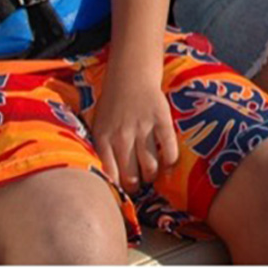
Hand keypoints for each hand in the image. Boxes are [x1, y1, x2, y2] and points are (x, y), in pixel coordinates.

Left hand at [90, 70, 179, 191]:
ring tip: (151, 174)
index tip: (122, 192)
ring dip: (151, 175)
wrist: (130, 75)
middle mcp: (122, 136)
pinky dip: (170, 160)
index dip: (118, 189)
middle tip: (138, 184)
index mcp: (103, 138)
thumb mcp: (97, 125)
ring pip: (150, 166)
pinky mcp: (162, 119)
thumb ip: (100, 149)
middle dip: (136, 185)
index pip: (110, 175)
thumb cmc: (112, 104)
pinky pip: (169, 148)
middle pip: (131, 175)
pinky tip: (168, 163)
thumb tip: (105, 178)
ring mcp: (143, 128)